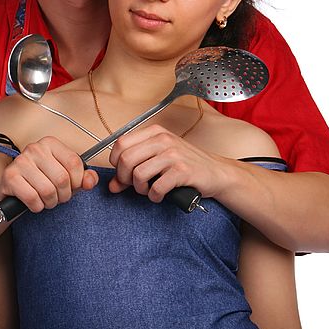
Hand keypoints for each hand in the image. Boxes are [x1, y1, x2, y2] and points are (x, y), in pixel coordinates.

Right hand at [0, 136, 97, 211]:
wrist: (11, 191)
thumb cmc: (41, 181)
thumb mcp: (65, 177)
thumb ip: (83, 177)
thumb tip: (90, 180)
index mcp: (51, 143)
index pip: (74, 162)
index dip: (78, 181)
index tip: (73, 187)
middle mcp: (35, 148)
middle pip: (62, 178)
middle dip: (64, 195)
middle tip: (58, 197)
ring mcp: (21, 161)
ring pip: (48, 190)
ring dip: (50, 202)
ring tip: (46, 200)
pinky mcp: (10, 177)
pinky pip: (32, 198)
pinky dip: (37, 206)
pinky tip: (34, 202)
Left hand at [107, 124, 224, 202]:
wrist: (216, 172)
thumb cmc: (186, 164)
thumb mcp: (158, 160)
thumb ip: (133, 169)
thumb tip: (112, 185)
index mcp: (155, 132)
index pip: (120, 143)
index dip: (115, 162)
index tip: (123, 173)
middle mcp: (163, 140)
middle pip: (126, 159)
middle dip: (125, 178)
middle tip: (134, 186)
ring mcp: (173, 154)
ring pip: (138, 174)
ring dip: (140, 189)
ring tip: (149, 190)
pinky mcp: (182, 171)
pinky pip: (156, 187)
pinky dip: (155, 196)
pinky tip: (160, 195)